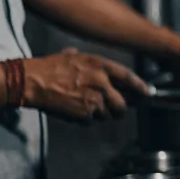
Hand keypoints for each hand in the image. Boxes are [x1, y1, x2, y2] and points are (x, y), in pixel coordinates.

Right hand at [24, 48, 151, 120]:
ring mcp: (94, 100)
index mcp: (101, 67)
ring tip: (87, 106)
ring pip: (108, 116)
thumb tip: (102, 72)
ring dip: (101, 115)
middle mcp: (102, 84)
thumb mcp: (76, 56)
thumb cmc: (51, 67)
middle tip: (117, 109)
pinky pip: (92, 121)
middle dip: (121, 109)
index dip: (141, 88)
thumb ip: (93, 65)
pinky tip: (75, 110)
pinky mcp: (84, 114)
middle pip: (123, 104)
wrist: (33, 81)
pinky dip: (86, 119)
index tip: (146, 94)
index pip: (130, 79)